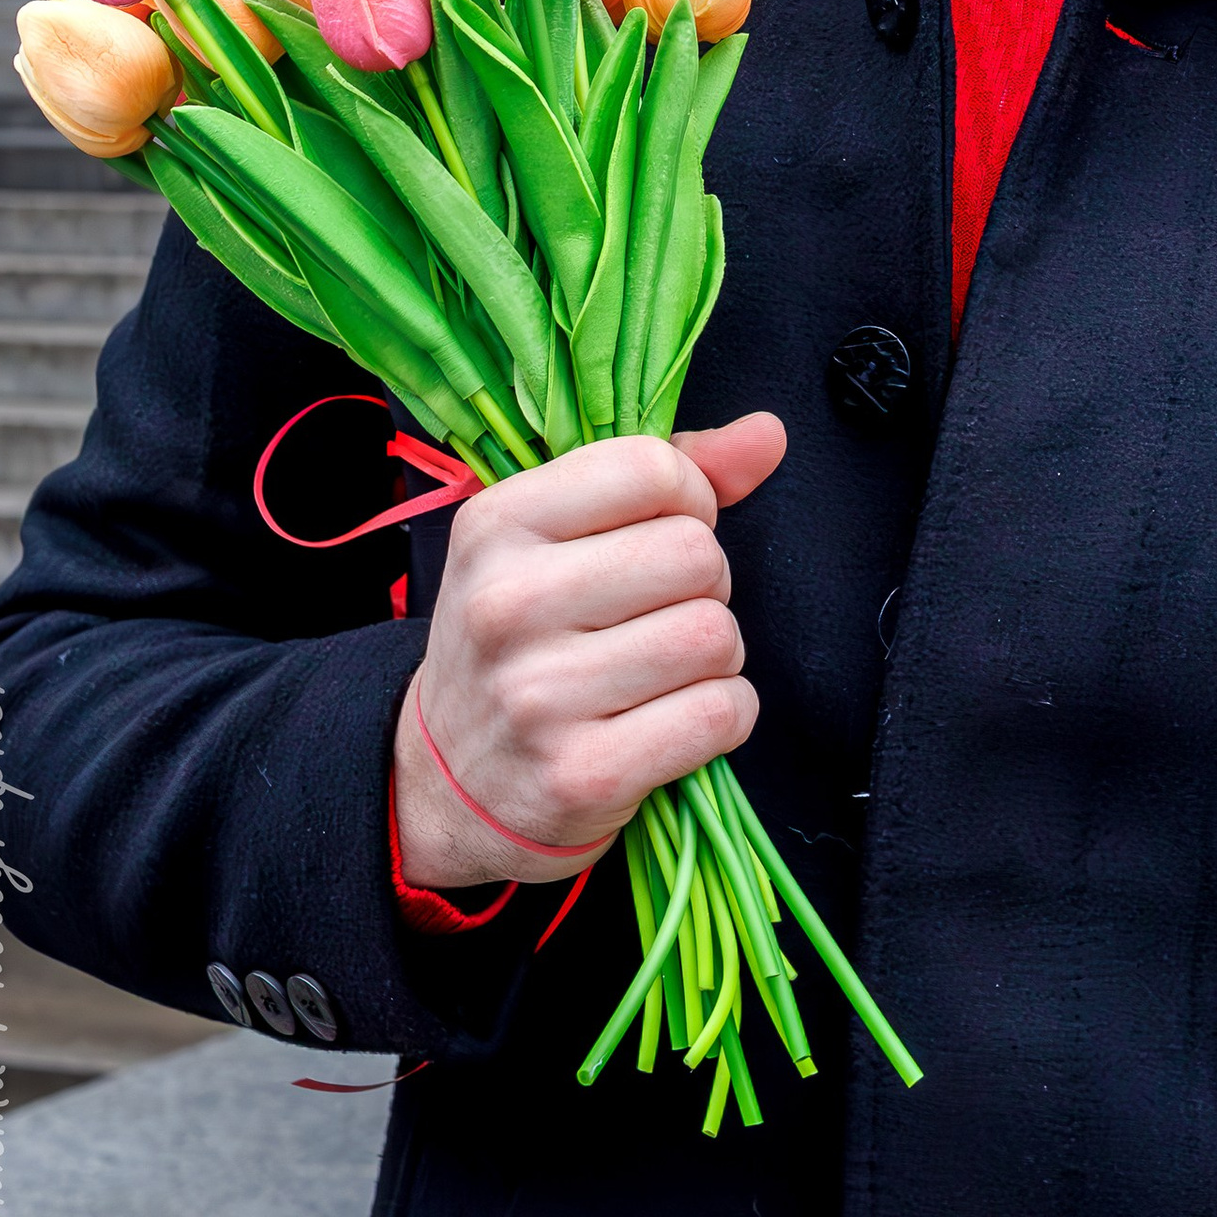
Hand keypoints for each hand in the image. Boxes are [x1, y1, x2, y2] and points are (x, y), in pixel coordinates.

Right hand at [392, 412, 786, 892]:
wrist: (448, 783)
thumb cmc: (525, 641)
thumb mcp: (557, 540)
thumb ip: (665, 477)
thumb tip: (768, 433)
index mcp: (496, 525)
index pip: (649, 468)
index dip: (688, 499)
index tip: (663, 533)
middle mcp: (506, 604)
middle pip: (695, 555)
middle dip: (705, 584)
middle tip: (661, 614)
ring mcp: (539, 695)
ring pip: (714, 635)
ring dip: (716, 656)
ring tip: (665, 670)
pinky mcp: (582, 773)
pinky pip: (720, 713)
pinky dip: (726, 714)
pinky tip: (675, 720)